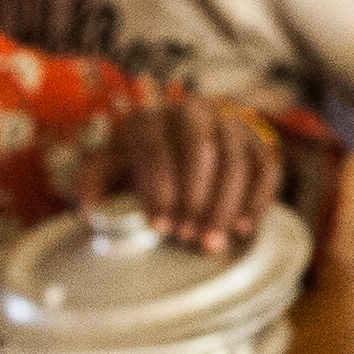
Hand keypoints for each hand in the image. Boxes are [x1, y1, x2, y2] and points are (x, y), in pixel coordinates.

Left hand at [94, 96, 283, 252]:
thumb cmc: (141, 165)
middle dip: (194, 198)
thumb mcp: (111, 169)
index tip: (159, 227)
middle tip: (186, 237)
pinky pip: (265, 167)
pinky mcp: (258, 140)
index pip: (157, 147)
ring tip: (211, 242)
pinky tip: (243, 229)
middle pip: (201, 148)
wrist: (181, 148)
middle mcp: (193, 111)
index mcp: (151, 117)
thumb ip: (94, 184)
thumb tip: (88, 210)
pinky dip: (257, 199)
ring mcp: (230, 123)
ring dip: (224, 206)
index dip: (159, 190)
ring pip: (236, 160)